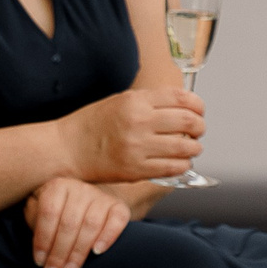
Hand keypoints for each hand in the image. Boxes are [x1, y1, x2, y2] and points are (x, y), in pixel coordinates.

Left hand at [23, 176, 131, 267]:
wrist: (84, 205)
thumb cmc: (56, 213)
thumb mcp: (38, 212)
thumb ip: (35, 222)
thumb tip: (39, 248)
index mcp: (57, 186)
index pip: (48, 213)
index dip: (43, 239)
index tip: (39, 262)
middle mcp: (80, 188)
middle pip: (69, 223)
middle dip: (59, 253)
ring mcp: (100, 196)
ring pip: (90, 225)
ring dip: (79, 253)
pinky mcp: (119, 206)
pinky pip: (117, 220)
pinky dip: (108, 236)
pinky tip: (97, 252)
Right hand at [67, 86, 203, 182]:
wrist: (67, 149)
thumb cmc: (91, 125)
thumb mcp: (119, 101)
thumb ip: (150, 101)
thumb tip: (183, 106)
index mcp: (134, 101)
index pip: (181, 98)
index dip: (197, 104)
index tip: (199, 110)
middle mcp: (138, 122)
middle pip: (188, 121)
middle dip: (200, 126)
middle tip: (198, 130)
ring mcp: (138, 147)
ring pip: (186, 147)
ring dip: (194, 148)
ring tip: (190, 147)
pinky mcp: (137, 169)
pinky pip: (174, 168)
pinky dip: (183, 164)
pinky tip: (178, 161)